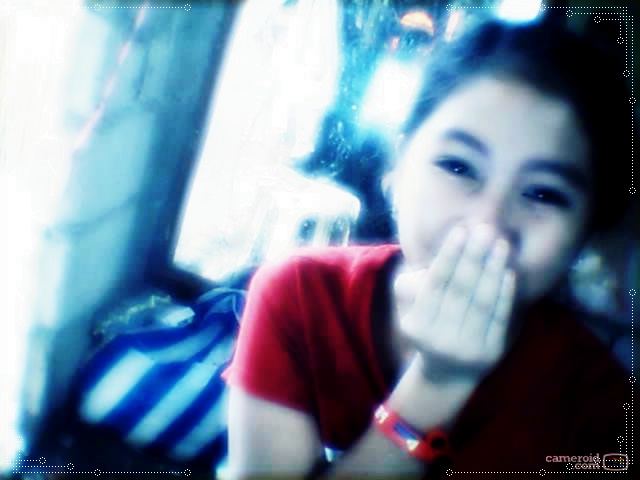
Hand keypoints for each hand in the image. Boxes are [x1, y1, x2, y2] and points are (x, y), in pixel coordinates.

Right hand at [394, 224, 515, 381]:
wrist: (446, 375)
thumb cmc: (429, 328)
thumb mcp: (411, 309)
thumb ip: (417, 283)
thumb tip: (444, 252)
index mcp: (417, 325)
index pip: (436, 283)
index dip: (449, 256)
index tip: (461, 230)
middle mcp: (440, 339)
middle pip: (461, 290)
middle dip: (474, 256)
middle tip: (485, 229)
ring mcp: (467, 348)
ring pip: (482, 302)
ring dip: (493, 269)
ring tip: (500, 244)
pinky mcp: (490, 353)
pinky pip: (499, 318)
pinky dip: (504, 293)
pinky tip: (508, 272)